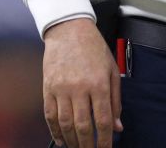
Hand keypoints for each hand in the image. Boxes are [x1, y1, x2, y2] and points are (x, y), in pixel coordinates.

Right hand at [42, 17, 122, 147]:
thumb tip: (117, 127)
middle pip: (83, 126)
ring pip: (65, 123)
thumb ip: (115, 100)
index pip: (102, 120)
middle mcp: (79, 87)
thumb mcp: (112, 71)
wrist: (68, 29)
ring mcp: (61, 87)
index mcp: (98, 83)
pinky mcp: (48, 86)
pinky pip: (50, 114)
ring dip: (71, 141)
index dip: (104, 141)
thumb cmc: (93, 48)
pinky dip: (54, 130)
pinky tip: (61, 139)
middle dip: (87, 145)